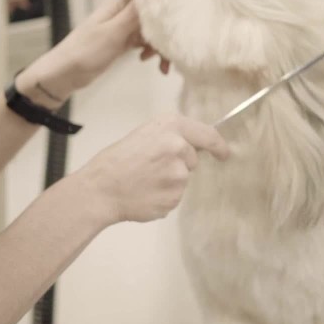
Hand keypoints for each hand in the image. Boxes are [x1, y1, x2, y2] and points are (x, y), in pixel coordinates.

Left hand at [16, 0, 160, 104]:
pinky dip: (151, 51)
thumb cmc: (84, 51)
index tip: (183, 13)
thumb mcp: (113, 32)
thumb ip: (135, 13)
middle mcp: (124, 10)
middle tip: (173, 52)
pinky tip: (149, 62)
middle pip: (156, 14)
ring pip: (153, 30)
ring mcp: (124, 26)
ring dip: (161, 46)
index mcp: (120, 1)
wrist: (65, 74)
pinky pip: (145, 42)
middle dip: (166, 32)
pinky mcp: (124, 41)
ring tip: (163, 66)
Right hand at [74, 114, 229, 223]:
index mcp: (171, 125)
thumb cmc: (117, 161)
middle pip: (192, 160)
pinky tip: (145, 193)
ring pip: (182, 180)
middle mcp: (179, 146)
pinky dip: (162, 197)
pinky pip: (174, 197)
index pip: (208, 135)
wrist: (100, 188)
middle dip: (178, 165)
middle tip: (149, 168)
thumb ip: (171, 137)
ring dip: (169, 183)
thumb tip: (194, 148)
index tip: (224, 154)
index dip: (219, 146)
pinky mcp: (175, 197)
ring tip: (143, 181)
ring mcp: (179, 173)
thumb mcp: (145, 135)